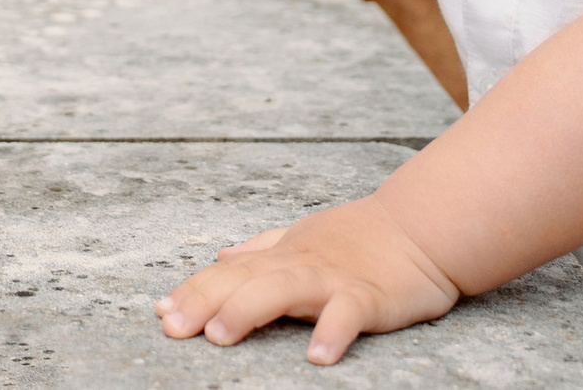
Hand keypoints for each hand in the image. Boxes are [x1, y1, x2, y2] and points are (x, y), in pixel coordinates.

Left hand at [156, 197, 459, 364]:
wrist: (420, 227)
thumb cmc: (358, 238)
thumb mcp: (301, 238)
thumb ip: (260, 248)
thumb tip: (221, 254)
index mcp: (281, 256)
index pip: (227, 272)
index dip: (193, 291)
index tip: (161, 312)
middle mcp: (299, 265)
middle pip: (243, 280)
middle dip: (204, 302)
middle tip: (173, 328)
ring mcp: (333, 279)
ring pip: (283, 289)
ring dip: (249, 310)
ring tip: (221, 336)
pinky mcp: (369, 296)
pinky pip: (348, 313)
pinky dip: (333, 332)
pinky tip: (317, 356)